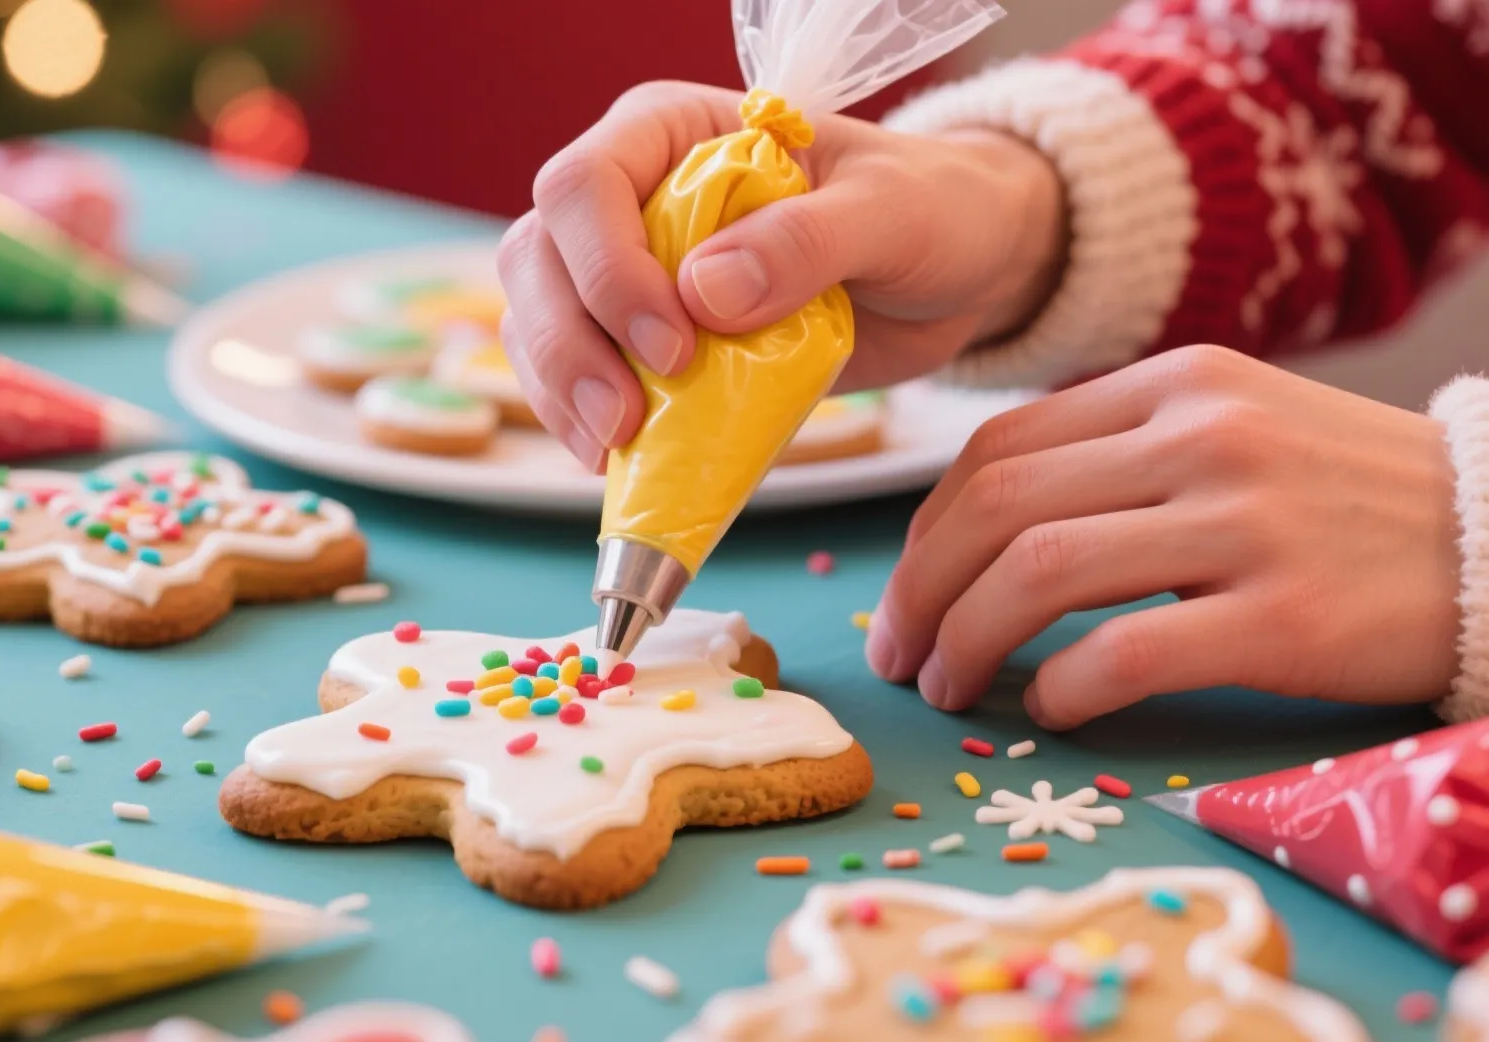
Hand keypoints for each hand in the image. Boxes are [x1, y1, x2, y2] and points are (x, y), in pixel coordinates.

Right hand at [495, 80, 1065, 470]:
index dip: (609, 268)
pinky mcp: (639, 344)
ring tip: (614, 448)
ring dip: (561, 392)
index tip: (674, 345)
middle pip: (538, 258)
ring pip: (536, 321)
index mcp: (674, 134)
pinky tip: (616, 460)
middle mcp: (629, 197)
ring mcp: (625, 273)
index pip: (587, 184)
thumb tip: (705, 293)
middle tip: (624, 421)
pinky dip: (580, 424)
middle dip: (568, 345)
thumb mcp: (890, 213)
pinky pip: (571, 379)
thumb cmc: (925, 213)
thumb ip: (806, 240)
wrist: (951, 272)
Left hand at [866, 346, 1462, 728]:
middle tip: (900, 656)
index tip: (905, 594)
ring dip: (967, 640)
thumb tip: (987, 524)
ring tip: (949, 689)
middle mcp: (1202, 437)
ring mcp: (1247, 523)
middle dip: (920, 591)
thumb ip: (1121, 454)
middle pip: (996, 509)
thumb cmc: (1356, 500)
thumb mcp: (1238, 430)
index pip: (996, 451)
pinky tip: (1050, 710)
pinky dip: (1061, 689)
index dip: (923, 532)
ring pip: (1040, 572)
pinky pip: (1125, 653)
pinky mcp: (1287, 615)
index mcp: (1176, 385)